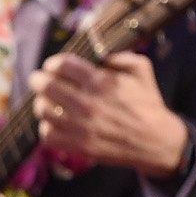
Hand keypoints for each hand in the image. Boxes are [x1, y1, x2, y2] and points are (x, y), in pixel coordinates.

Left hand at [30, 54, 191, 178]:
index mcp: (102, 82)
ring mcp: (81, 126)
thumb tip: (97, 50)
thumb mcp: (142, 70)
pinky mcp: (79, 146)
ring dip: (41, 103)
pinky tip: (54, 123)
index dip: (53, 63)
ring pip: (42, 110)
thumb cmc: (147, 103)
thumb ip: (119, 55)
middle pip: (46, 86)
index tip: (53, 66)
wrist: (156, 141)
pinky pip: (47, 135)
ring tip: (46, 101)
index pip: (61, 65)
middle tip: (39, 79)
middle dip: (39, 79)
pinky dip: (46, 127)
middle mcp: (88, 103)